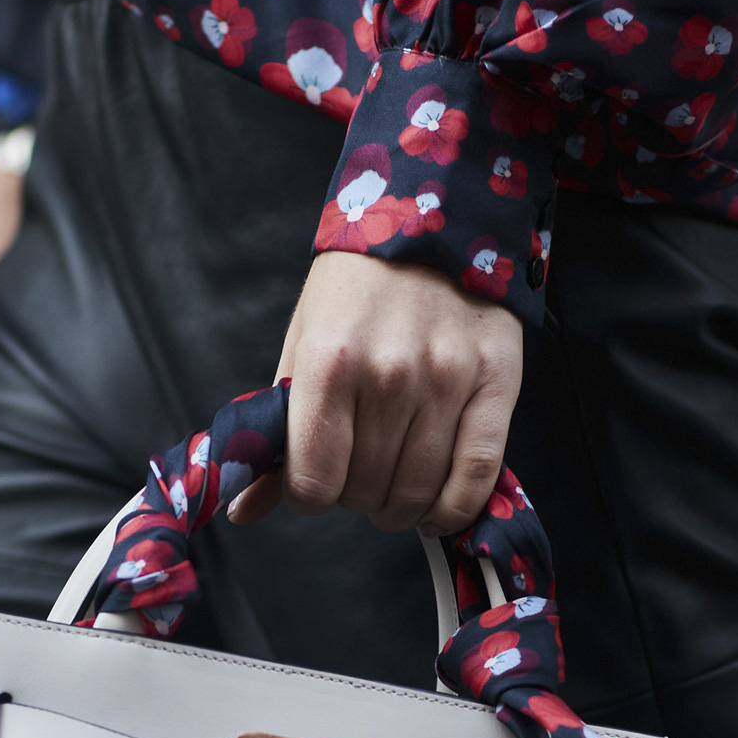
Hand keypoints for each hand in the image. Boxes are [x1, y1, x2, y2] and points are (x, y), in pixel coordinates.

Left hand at [229, 251, 521, 535]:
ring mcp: (447, 380)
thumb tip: (241, 511)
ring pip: (418, 493)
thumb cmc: (355, 293)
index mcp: (328, 363)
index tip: (317, 481)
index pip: (313, 481)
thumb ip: (274, 431)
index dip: (309, 496)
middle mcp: (389, 374)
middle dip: (355, 495)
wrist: (431, 226)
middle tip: (360, 469)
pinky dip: (453, 508)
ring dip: (399, 506)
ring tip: (394, 483)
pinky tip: (436, 503)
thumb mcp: (300, 348)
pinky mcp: (496, 384)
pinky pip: (476, 477)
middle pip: (366, 492)